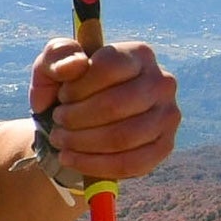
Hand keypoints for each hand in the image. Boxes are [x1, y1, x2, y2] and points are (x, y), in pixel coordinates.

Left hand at [31, 37, 179, 181]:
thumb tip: (75, 65)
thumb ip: (56, 57)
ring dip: (82, 143)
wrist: (83, 121)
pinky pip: (131, 163)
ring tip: (60, 140)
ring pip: (123, 137)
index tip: (61, 96)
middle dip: (76, 118)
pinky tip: (71, 159)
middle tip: (57, 122)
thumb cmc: (69, 88)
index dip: (77, 87)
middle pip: (115, 105)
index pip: (108, 67)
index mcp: (139, 54)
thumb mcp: (53, 66)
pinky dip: (94, 165)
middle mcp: (161, 82)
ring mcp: (167, 115)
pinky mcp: (164, 146)